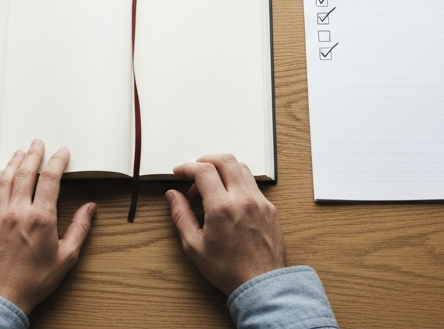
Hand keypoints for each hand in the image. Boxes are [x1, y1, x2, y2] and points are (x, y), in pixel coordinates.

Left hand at [0, 140, 96, 313]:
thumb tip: (89, 209)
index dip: (57, 161)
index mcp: (40, 218)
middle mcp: (17, 212)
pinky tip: (0, 176)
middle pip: (25, 172)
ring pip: (5, 179)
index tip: (62, 153)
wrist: (0, 296)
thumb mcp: (66, 257)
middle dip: (33, 154)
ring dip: (13, 162)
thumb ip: (79, 229)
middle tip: (38, 143)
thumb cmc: (32, 281)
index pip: (50, 178)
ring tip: (19, 153)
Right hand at [166, 154, 286, 294]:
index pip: (203, 170)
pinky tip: (228, 199)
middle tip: (194, 174)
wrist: (261, 283)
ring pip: (241, 168)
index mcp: (222, 208)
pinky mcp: (270, 207)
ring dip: (223, 170)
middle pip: (225, 160)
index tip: (179, 172)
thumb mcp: (194, 247)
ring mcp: (260, 201)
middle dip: (205, 161)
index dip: (187, 167)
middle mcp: (243, 199)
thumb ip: (181, 216)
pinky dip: (237, 182)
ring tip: (211, 189)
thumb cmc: (228, 270)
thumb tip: (173, 195)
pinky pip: (252, 183)